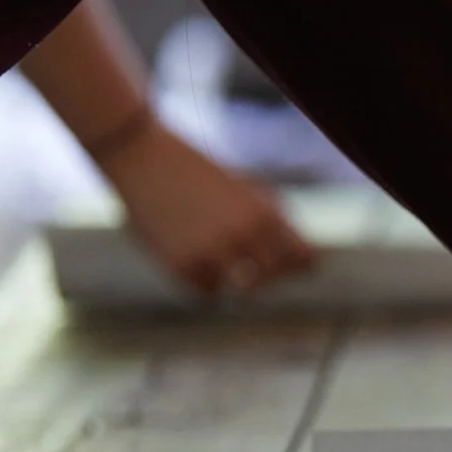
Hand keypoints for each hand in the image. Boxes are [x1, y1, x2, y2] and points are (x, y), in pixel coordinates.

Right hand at [98, 122, 315, 296]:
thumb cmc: (199, 172)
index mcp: (265, 214)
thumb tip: (307, 262)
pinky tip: (194, 257)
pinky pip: (209, 293)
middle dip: (268, 274)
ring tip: (223, 259)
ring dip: (237, 279)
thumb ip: (275, 221)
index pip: (304, 260)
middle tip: (252, 263)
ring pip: (243, 292)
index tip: (293, 266)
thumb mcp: (246, 188)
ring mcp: (212, 254)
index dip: (301, 265)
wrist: (144, 158)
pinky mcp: (182, 267)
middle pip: (274, 279)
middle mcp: (242, 236)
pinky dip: (205, 281)